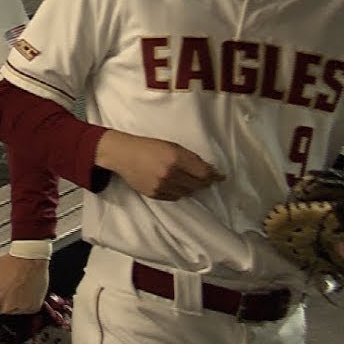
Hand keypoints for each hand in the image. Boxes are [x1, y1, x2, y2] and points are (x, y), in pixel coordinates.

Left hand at [0, 254, 48, 314]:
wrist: (29, 259)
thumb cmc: (10, 263)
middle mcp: (7, 308)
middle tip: (3, 286)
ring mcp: (21, 308)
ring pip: (13, 308)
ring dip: (12, 300)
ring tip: (14, 286)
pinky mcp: (33, 307)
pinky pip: (26, 307)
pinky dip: (24, 301)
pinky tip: (23, 289)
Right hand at [96, 130, 224, 199]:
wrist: (123, 154)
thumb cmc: (148, 147)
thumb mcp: (171, 146)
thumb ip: (190, 158)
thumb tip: (209, 170)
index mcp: (176, 158)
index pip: (204, 173)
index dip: (214, 176)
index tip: (220, 177)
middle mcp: (170, 173)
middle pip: (198, 185)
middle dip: (204, 182)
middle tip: (205, 179)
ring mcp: (162, 185)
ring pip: (187, 192)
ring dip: (190, 187)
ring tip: (186, 180)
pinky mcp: (154, 194)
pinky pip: (174, 197)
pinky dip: (178, 192)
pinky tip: (174, 184)